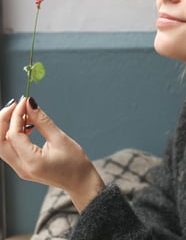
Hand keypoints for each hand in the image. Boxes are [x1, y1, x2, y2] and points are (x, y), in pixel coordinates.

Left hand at [0, 97, 104, 211]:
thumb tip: (30, 104)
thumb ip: (42, 121)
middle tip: (16, 105)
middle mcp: (22, 168)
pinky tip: (26, 126)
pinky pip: (10, 149)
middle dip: (4, 120)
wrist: (80, 182)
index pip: (13, 135)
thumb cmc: (75, 163)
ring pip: (2, 145)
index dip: (16, 115)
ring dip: (8, 127)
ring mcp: (20, 169)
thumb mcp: (60, 138)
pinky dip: (13, 134)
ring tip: (22, 113)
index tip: (24, 101)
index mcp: (32, 162)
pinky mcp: (23, 167)